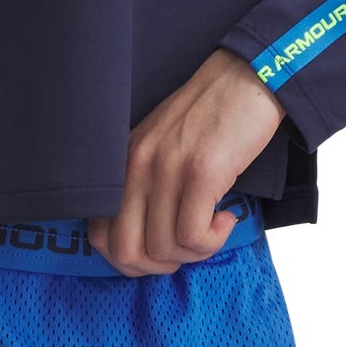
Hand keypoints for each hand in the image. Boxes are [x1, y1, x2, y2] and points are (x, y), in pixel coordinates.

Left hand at [87, 48, 285, 274]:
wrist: (246, 79)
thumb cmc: (210, 118)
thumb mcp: (161, 148)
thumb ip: (145, 186)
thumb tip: (148, 244)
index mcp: (122, 163)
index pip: (99, 235)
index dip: (131, 260)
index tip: (163, 250)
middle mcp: (135, 166)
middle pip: (126, 252)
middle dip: (159, 266)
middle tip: (188, 247)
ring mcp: (165, 169)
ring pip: (163, 250)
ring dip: (195, 252)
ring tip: (214, 226)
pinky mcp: (200, 173)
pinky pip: (193, 236)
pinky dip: (213, 241)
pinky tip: (226, 218)